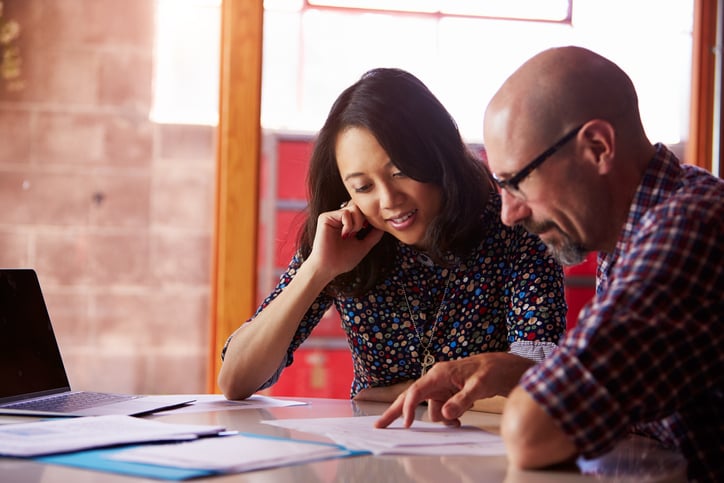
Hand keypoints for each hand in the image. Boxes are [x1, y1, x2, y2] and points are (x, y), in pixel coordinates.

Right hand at [306, 200, 382, 279]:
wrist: (329, 268)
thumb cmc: (343, 260)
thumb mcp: (364, 246)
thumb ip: (374, 236)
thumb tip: (383, 226)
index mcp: (347, 224)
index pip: (361, 211)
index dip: (368, 217)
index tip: (368, 228)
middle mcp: (339, 218)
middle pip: (359, 206)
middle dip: (364, 219)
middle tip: (359, 232)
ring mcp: (332, 217)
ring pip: (354, 208)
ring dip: (357, 223)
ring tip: (350, 235)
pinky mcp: (325, 217)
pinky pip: (345, 213)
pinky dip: (349, 225)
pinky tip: (344, 235)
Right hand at [374, 353, 535, 428]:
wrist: (503, 368)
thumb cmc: (491, 371)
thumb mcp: (479, 386)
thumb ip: (462, 400)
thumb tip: (446, 416)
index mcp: (439, 373)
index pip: (416, 391)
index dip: (409, 407)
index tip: (407, 424)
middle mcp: (436, 380)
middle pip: (410, 397)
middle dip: (396, 411)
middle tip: (380, 426)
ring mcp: (441, 388)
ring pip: (429, 409)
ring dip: (439, 420)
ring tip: (456, 424)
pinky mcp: (448, 394)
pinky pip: (440, 411)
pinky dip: (447, 419)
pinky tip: (457, 422)